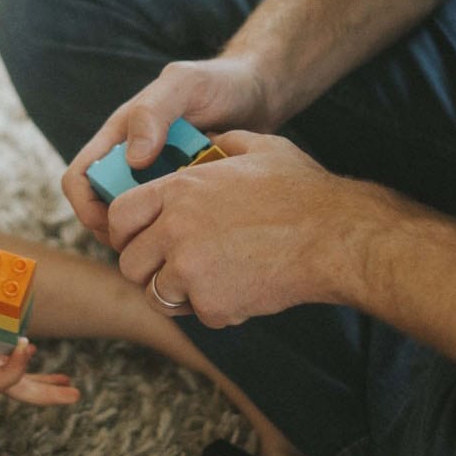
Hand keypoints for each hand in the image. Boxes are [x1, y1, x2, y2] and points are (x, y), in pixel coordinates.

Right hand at [0, 315, 79, 412]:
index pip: (10, 379)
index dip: (19, 363)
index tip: (25, 344)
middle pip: (26, 390)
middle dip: (50, 392)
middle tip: (75, 394)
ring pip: (21, 376)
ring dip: (44, 378)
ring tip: (67, 380)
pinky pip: (7, 358)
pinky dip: (20, 355)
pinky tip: (31, 348)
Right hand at [62, 58, 276, 236]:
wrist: (259, 95)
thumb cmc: (217, 82)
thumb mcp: (184, 84)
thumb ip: (154, 111)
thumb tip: (133, 160)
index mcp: (119, 138)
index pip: (79, 180)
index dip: (86, 206)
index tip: (116, 221)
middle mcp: (132, 165)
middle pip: (104, 212)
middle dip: (121, 231)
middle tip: (156, 238)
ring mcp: (158, 184)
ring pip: (137, 224)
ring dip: (151, 235)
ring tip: (184, 234)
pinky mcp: (184, 199)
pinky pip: (171, 225)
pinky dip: (179, 233)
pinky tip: (205, 231)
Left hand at [111, 131, 378, 327]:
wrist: (336, 238)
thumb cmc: (303, 191)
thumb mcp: (259, 147)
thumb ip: (223, 143)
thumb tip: (209, 141)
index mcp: (179, 190)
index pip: (119, 214)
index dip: (123, 230)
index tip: (137, 238)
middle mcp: (175, 229)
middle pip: (129, 262)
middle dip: (148, 268)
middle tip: (173, 267)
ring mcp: (191, 270)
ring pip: (156, 294)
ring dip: (178, 293)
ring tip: (209, 281)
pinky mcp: (212, 304)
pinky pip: (197, 314)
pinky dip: (216, 309)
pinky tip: (242, 291)